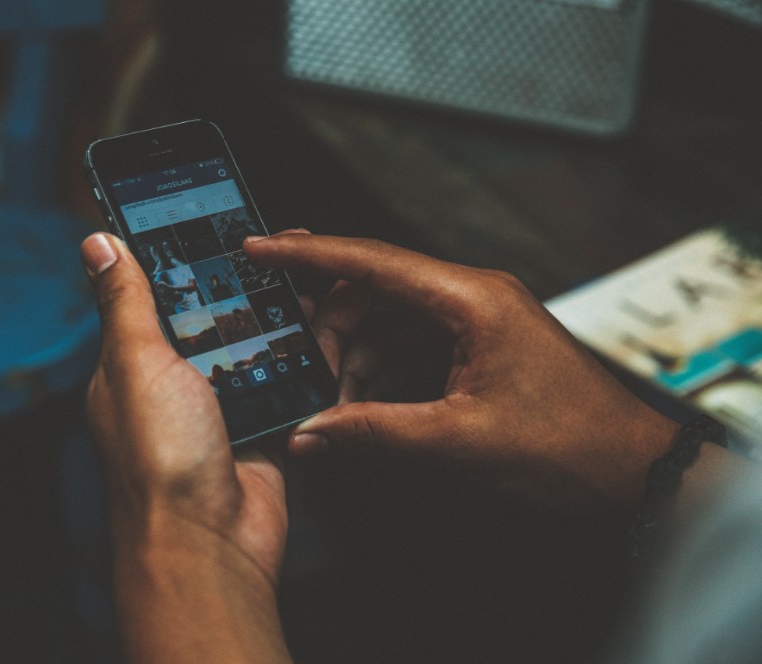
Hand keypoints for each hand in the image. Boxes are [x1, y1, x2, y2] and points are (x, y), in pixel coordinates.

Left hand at [81, 232, 290, 663]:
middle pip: (220, 315)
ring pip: (261, 345)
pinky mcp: (264, 428)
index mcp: (135, 362)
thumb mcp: (137, 363)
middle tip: (289, 246)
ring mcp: (223, 406)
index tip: (219, 217)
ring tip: (323, 280)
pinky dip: (311, 361)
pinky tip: (333, 332)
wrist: (211, 542)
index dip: (189, 254)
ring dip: (289, 318)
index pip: (160, 291)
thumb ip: (126, 302)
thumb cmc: (160, 461)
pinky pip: (291, 383)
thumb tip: (96, 244)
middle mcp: (178, 382)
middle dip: (253, 281)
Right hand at [245, 233, 681, 521]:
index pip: (371, 261)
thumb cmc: (569, 447)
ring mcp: (473, 321)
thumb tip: (311, 431)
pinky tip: (361, 401)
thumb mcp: (458, 441)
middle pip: (372, 291)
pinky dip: (378, 370)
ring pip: (386, 321)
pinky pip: (408, 345)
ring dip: (352, 356)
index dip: (308, 254)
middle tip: (294, 364)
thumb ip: (375, 432)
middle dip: (328, 328)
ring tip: (332, 398)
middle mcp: (471, 297)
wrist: (630, 472)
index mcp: (471, 299)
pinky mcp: (474, 348)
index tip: (259, 247)